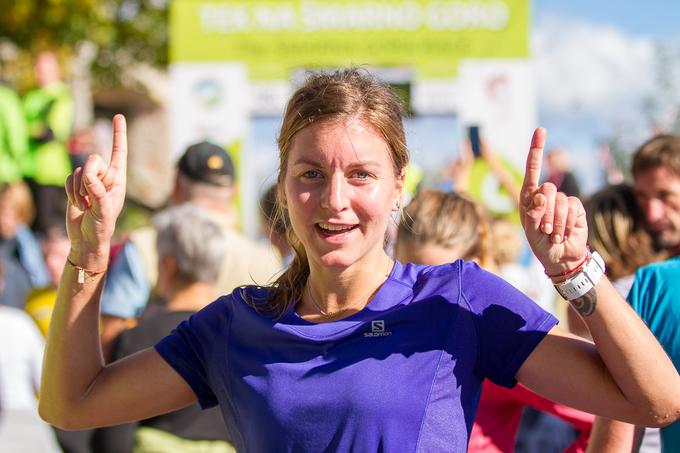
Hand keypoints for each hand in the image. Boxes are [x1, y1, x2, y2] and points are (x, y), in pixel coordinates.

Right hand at [64, 115, 127, 269]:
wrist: (86, 238)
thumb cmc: (101, 226)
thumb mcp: (104, 211)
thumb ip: (98, 192)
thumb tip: (89, 177)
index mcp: (118, 179)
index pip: (119, 152)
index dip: (118, 134)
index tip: (118, 116)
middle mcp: (105, 177)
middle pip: (93, 160)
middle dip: (89, 179)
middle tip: (91, 200)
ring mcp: (90, 181)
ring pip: (79, 171)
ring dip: (79, 191)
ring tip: (86, 206)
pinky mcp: (75, 185)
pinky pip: (68, 178)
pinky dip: (70, 192)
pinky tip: (78, 205)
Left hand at [520, 128, 586, 275]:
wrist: (560, 257)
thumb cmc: (540, 244)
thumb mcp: (530, 230)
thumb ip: (532, 213)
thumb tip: (540, 194)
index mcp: (529, 197)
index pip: (532, 169)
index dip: (536, 149)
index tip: (541, 130)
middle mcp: (545, 195)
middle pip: (547, 188)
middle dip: (544, 212)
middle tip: (544, 229)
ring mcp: (562, 201)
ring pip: (560, 201)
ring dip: (555, 222)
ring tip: (553, 234)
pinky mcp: (576, 207)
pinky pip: (572, 208)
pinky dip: (566, 223)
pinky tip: (565, 233)